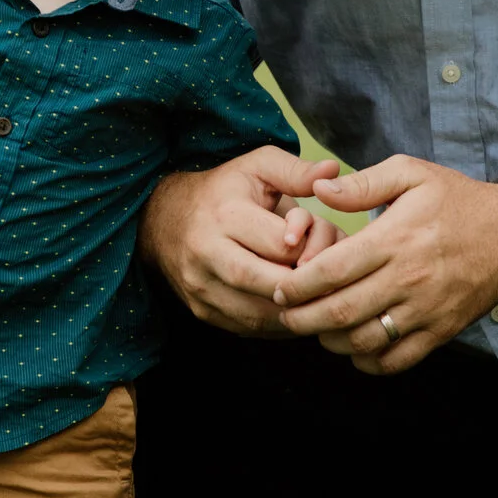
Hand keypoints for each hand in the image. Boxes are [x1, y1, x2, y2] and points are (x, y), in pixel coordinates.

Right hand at [138, 147, 341, 335]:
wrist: (164, 218)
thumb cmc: (223, 190)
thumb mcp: (257, 167)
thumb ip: (296, 171)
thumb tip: (333, 170)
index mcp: (225, 215)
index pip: (281, 245)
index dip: (312, 248)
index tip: (326, 249)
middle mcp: (207, 253)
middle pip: (269, 284)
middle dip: (306, 288)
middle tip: (331, 285)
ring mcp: (201, 287)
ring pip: (259, 315)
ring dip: (295, 312)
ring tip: (318, 301)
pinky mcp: (201, 311)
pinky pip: (248, 329)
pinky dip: (277, 326)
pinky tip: (294, 311)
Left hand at [271, 155, 497, 374]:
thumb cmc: (457, 201)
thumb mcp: (412, 174)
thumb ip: (363, 183)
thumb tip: (319, 191)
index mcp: (395, 238)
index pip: (332, 270)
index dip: (297, 284)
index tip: (279, 287)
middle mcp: (409, 278)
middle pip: (340, 311)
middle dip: (301, 319)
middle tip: (284, 316)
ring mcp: (426, 310)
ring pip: (364, 341)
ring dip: (329, 341)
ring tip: (315, 329)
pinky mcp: (440, 332)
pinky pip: (395, 360)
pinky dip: (367, 362)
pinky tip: (352, 348)